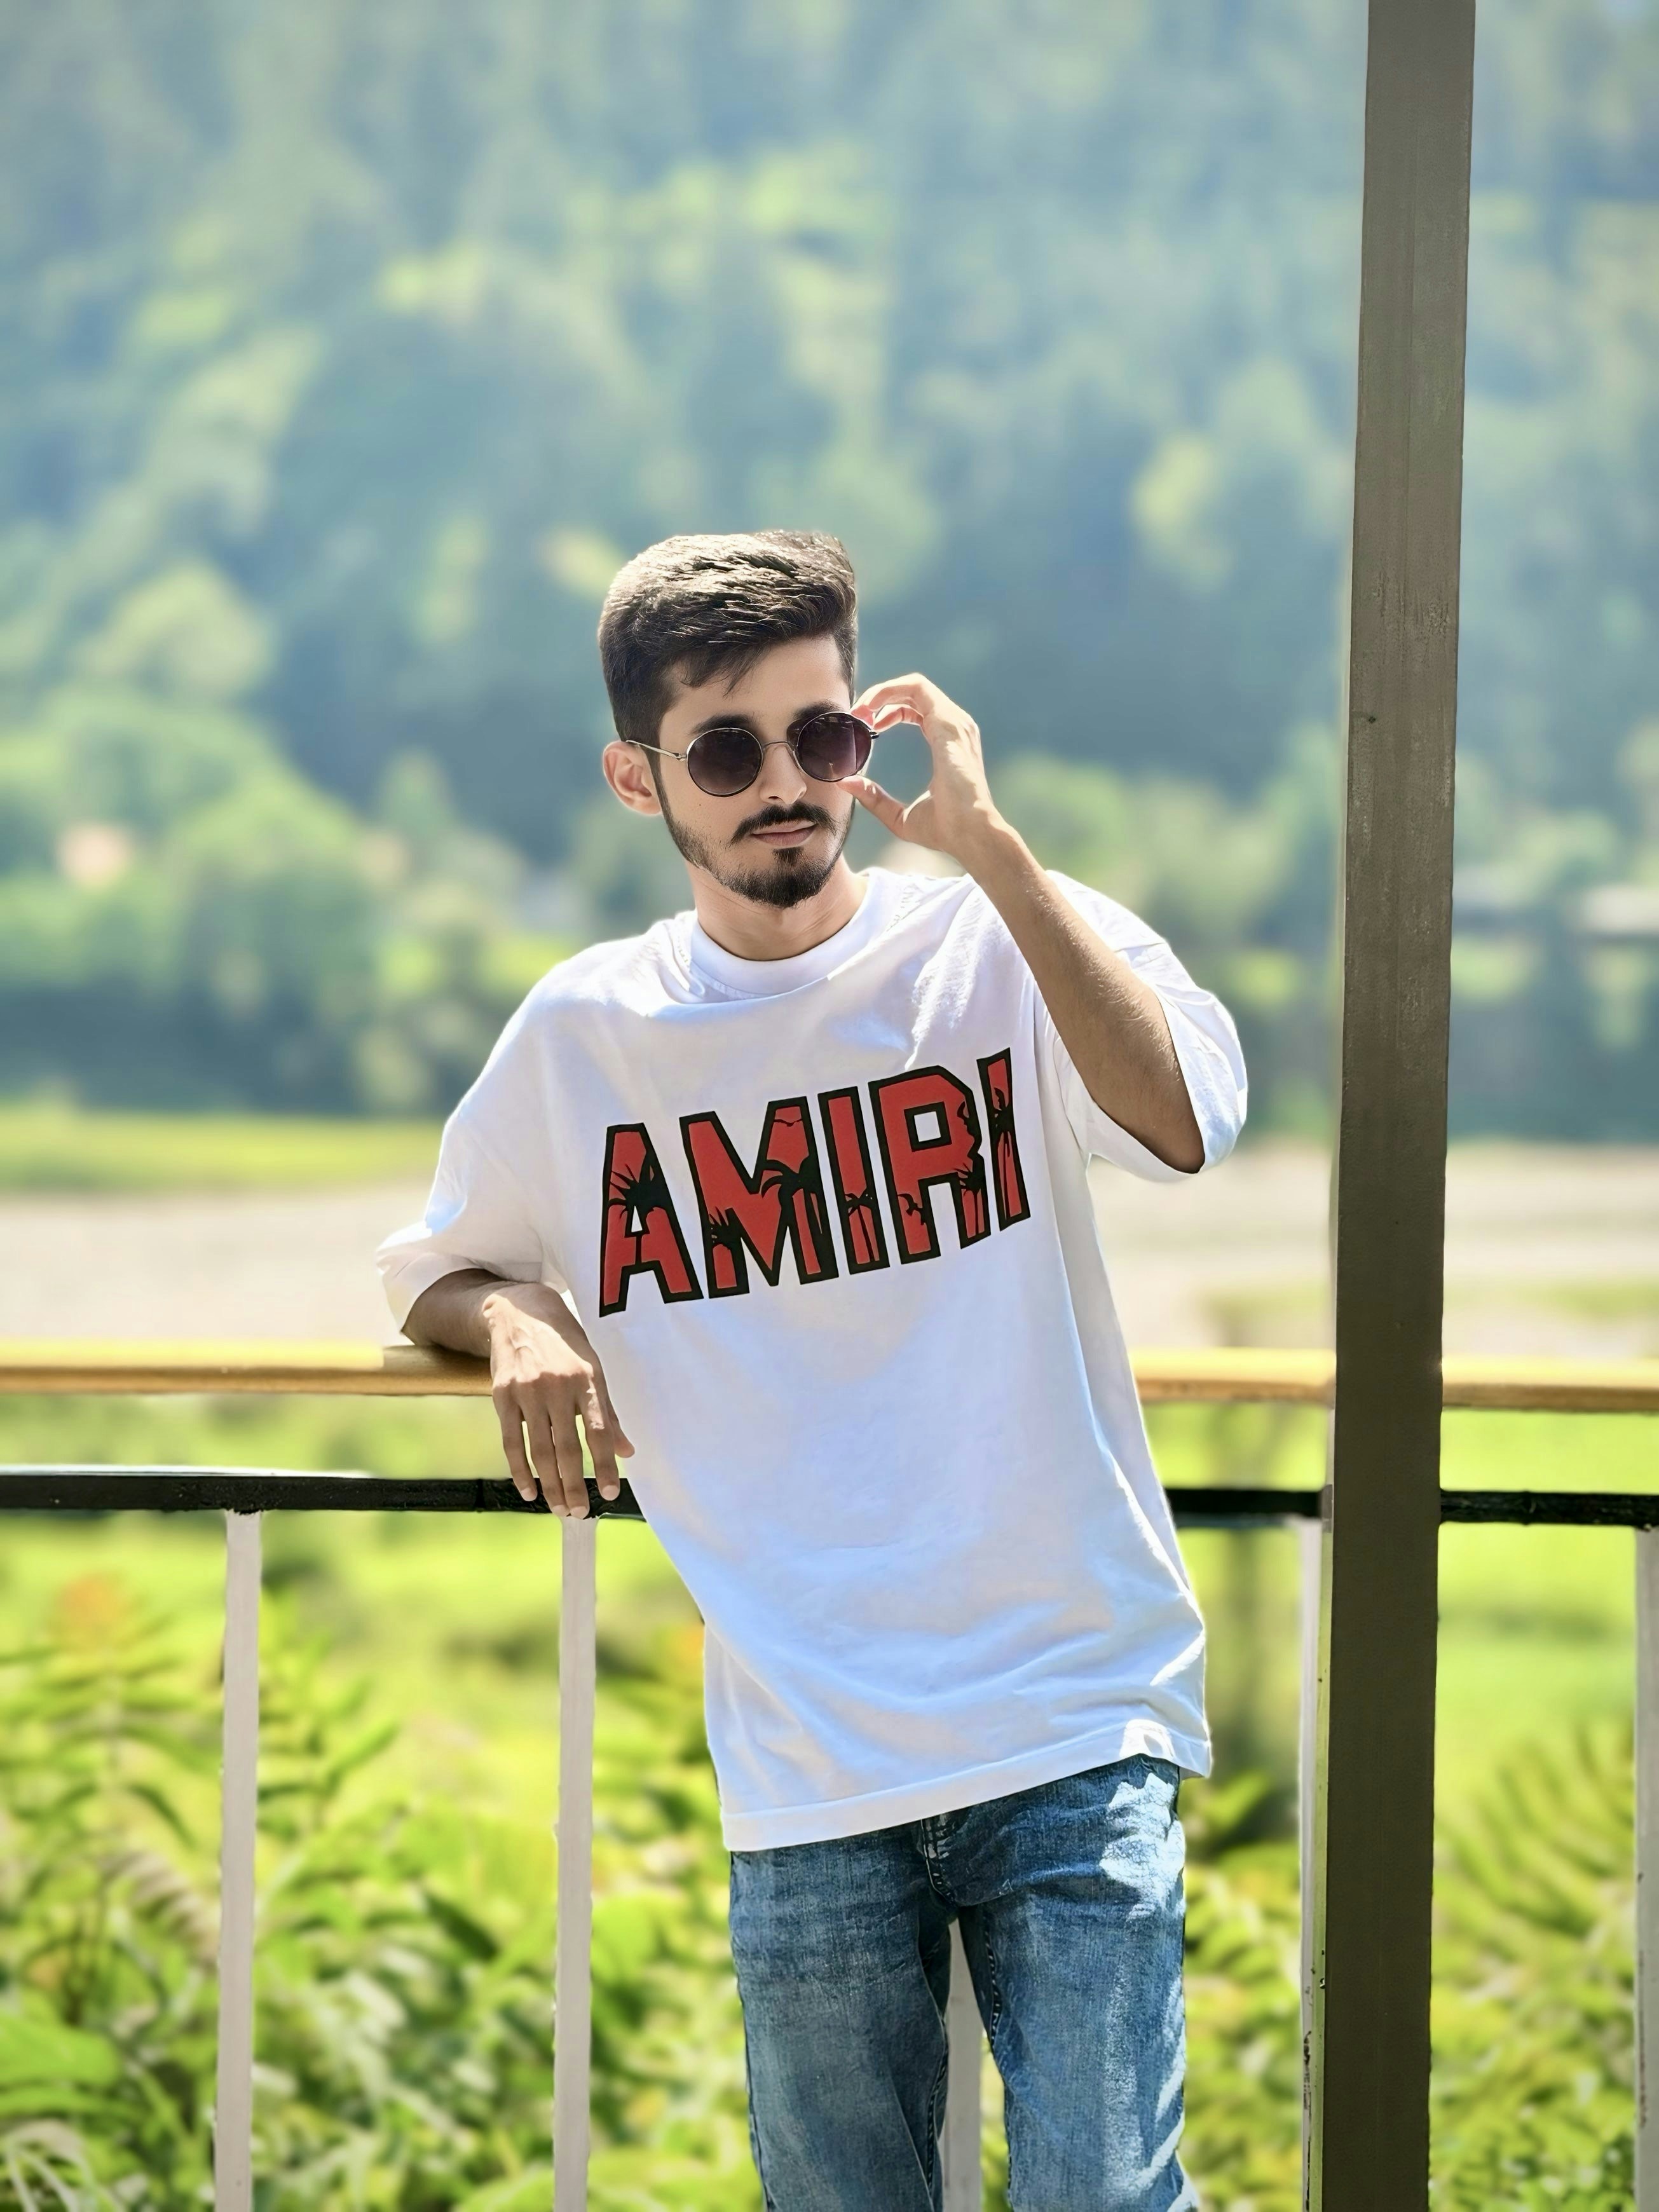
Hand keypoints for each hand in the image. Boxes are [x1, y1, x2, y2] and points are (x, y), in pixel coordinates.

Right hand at [483, 1285, 633, 1516]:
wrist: (519, 1313)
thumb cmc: (565, 1345)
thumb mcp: (593, 1368)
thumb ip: (608, 1412)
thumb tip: (627, 1451)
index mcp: (587, 1379)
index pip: (599, 1431)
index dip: (605, 1465)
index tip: (611, 1492)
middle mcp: (557, 1386)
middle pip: (566, 1447)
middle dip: (574, 1485)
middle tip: (579, 1512)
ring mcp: (527, 1391)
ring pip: (539, 1450)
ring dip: (550, 1484)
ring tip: (559, 1508)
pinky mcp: (502, 1396)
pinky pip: (511, 1442)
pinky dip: (519, 1471)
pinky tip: (529, 1490)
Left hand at [846, 674, 1011, 870]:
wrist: (971, 834)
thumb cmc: (946, 829)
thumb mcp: (899, 815)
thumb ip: (874, 797)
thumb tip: (846, 784)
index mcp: (947, 743)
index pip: (917, 710)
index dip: (888, 712)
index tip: (865, 727)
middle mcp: (954, 727)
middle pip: (914, 693)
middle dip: (881, 698)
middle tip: (856, 715)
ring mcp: (954, 723)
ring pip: (915, 686)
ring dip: (882, 692)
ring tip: (860, 711)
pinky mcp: (948, 723)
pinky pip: (917, 689)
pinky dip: (889, 691)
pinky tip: (870, 709)